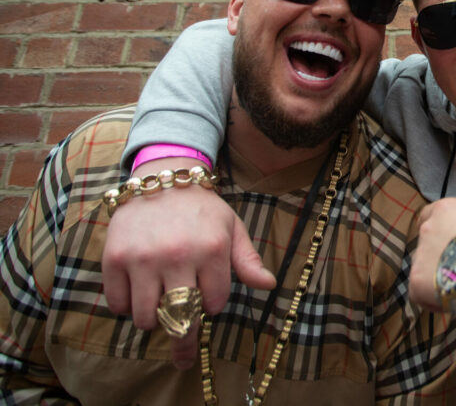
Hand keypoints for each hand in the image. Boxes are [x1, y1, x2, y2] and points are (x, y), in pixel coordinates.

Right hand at [101, 157, 275, 368]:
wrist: (162, 179)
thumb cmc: (202, 209)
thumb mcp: (232, 228)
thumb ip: (248, 260)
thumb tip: (269, 285)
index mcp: (212, 249)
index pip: (214, 304)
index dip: (212, 305)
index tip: (208, 297)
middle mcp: (177, 255)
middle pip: (180, 319)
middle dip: (183, 339)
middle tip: (183, 348)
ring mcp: (143, 258)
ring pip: (146, 318)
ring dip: (153, 320)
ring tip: (158, 305)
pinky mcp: (114, 259)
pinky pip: (118, 304)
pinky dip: (127, 307)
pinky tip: (137, 293)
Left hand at [410, 192, 455, 311]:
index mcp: (444, 210)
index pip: (430, 215)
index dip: (439, 227)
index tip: (447, 237)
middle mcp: (427, 230)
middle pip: (425, 243)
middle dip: (439, 254)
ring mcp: (420, 256)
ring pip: (422, 268)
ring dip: (436, 276)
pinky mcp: (417, 282)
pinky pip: (419, 292)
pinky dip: (432, 297)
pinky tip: (452, 300)